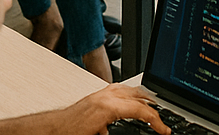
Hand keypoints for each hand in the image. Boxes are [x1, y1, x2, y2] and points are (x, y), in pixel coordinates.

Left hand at [51, 85, 169, 134]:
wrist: (54, 128)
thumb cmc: (72, 132)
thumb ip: (119, 131)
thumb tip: (136, 129)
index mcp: (109, 106)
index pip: (140, 110)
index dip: (156, 121)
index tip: (164, 131)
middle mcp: (106, 96)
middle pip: (138, 95)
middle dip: (153, 108)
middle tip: (162, 122)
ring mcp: (101, 93)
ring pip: (129, 89)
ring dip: (144, 98)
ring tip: (153, 109)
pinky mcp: (96, 95)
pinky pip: (119, 89)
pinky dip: (131, 94)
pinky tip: (132, 101)